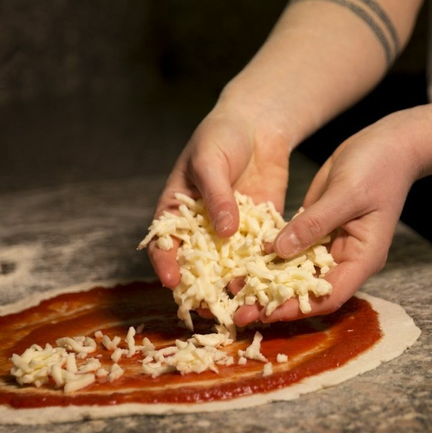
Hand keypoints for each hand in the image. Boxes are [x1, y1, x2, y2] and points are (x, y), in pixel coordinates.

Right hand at [148, 102, 292, 288]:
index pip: (164, 242)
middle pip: (194, 263)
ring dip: (231, 285)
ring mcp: (229, 232)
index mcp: (177, 210)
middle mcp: (200, 227)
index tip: (172, 281)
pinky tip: (268, 286)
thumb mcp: (211, 161)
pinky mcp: (257, 230)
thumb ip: (216, 196)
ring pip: (226, 265)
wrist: (257, 125)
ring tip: (238, 305)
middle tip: (205, 307)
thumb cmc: (222, 136)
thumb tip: (224, 231)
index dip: (165, 262)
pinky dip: (261, 270)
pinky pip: (256, 253)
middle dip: (199, 286)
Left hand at [233, 112, 421, 324]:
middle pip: (308, 291)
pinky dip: (269, 255)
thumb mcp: (346, 194)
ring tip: (233, 289)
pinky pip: (291, 248)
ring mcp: (330, 243)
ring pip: (296, 272)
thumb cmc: (379, 166)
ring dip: (266, 281)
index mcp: (363, 257)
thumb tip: (279, 250)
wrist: (389, 143)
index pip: (329, 295)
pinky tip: (243, 260)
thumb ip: (314, 224)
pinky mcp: (316, 228)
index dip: (297, 308)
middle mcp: (346, 257)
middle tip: (238, 312)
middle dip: (274, 302)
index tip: (264, 312)